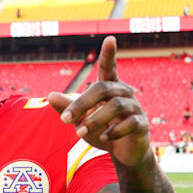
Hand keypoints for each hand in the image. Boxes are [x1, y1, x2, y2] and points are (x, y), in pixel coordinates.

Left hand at [48, 36, 150, 166]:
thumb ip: (67, 108)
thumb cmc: (101, 130)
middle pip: (103, 89)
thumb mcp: (80, 120)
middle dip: (81, 104)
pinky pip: (130, 123)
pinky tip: (104, 138)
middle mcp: (124, 93)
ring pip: (116, 105)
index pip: (108, 67)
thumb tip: (50, 96)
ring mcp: (135, 108)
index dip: (109, 54)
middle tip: (64, 120)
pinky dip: (115, 131)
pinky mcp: (142, 124)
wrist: (122, 153)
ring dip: (95, 119)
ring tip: (80, 132)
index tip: (110, 39)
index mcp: (109, 88)